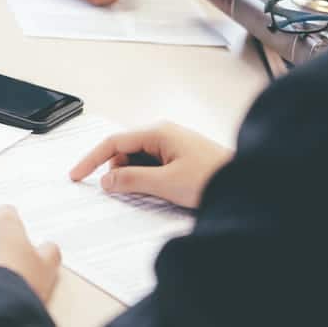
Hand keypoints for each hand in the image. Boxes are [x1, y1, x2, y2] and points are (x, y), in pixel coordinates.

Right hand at [69, 123, 232, 208]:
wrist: (250, 184)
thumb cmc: (214, 178)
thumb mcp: (166, 183)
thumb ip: (131, 179)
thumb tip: (107, 180)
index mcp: (159, 132)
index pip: (114, 142)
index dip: (91, 159)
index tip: (76, 175)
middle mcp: (165, 135)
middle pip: (125, 152)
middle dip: (116, 172)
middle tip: (117, 194)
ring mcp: (174, 146)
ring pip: (139, 161)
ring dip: (134, 178)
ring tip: (148, 194)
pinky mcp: (181, 160)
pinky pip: (153, 168)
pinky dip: (147, 180)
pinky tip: (155, 193)